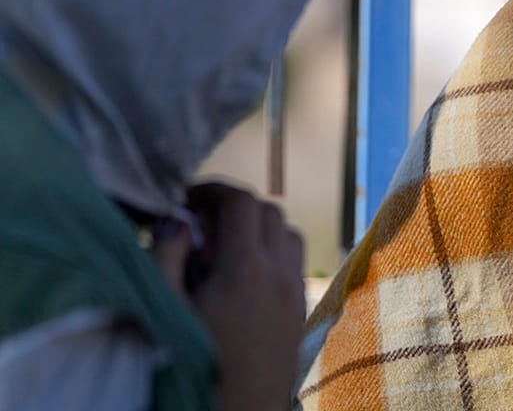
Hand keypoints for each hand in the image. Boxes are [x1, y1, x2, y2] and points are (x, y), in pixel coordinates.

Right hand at [172, 183, 304, 410]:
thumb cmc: (194, 366)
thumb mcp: (166, 310)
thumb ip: (167, 257)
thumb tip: (177, 220)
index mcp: (246, 268)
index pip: (242, 202)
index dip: (213, 190)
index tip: (186, 199)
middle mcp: (281, 274)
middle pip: (270, 211)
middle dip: (235, 206)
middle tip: (201, 221)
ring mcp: (297, 294)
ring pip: (289, 235)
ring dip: (259, 228)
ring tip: (223, 248)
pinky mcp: (302, 313)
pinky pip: (296, 264)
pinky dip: (274, 253)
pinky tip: (244, 277)